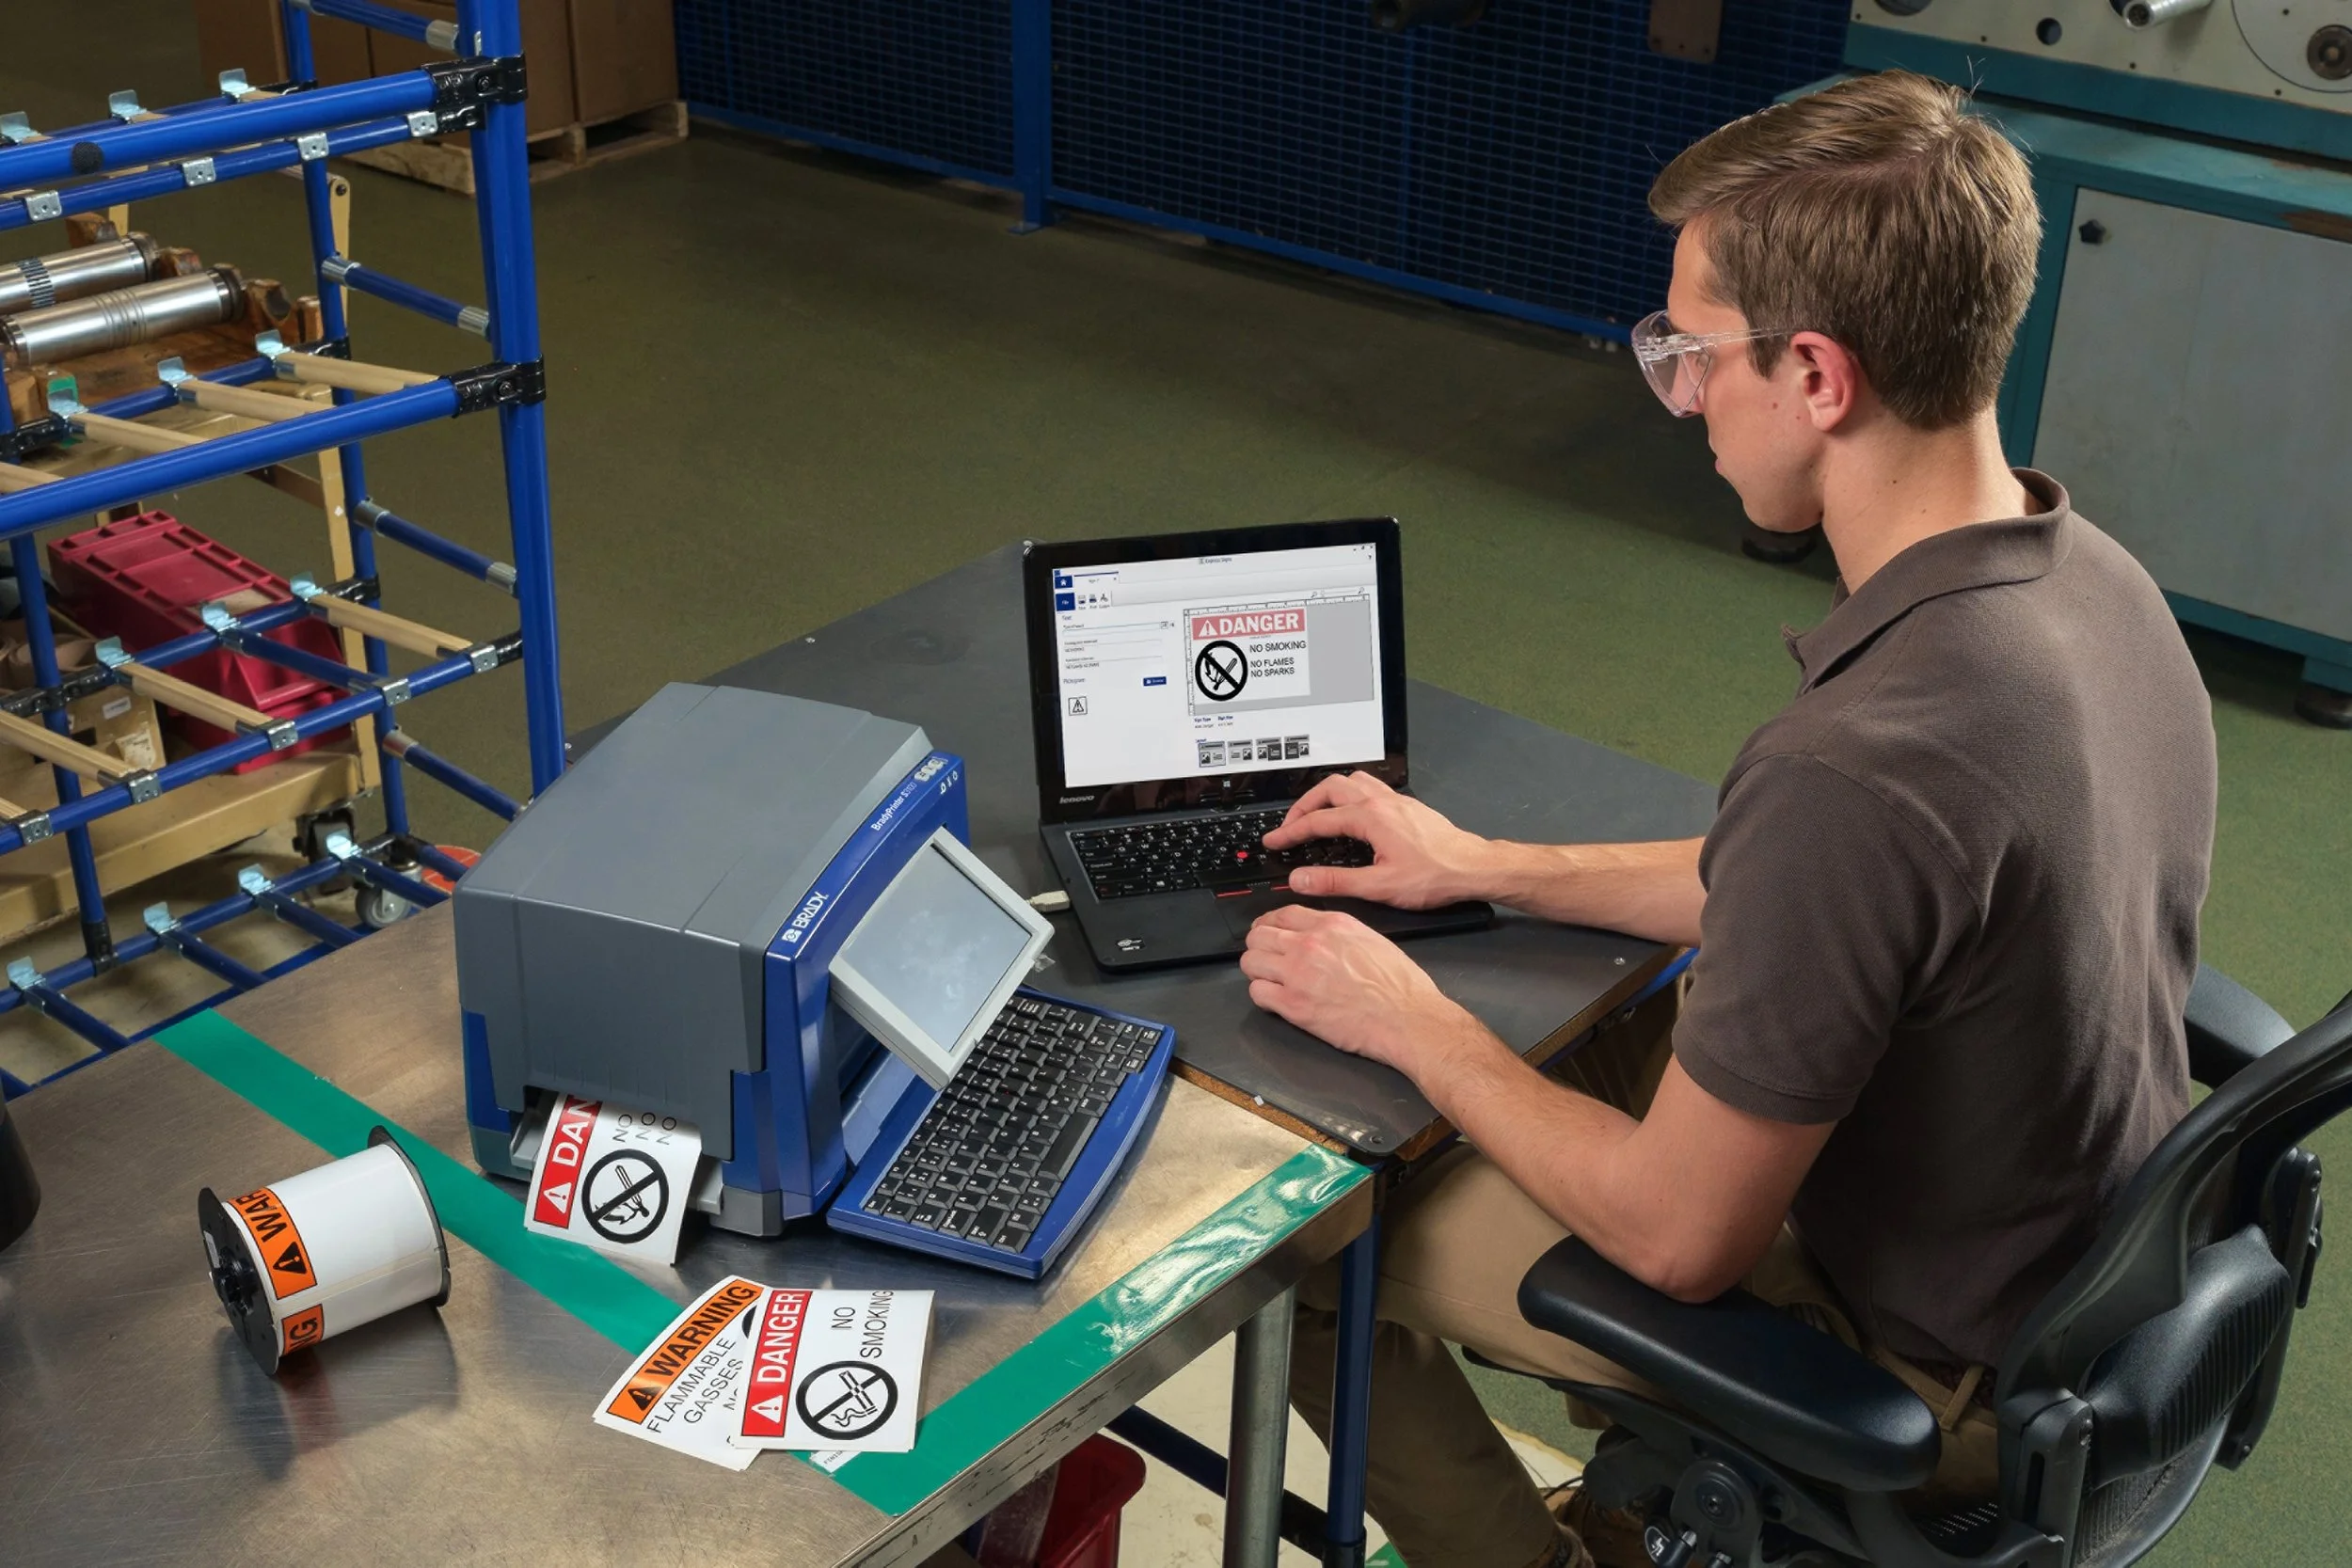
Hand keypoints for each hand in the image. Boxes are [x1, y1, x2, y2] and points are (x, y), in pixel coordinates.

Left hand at [1239, 904, 1478, 1077]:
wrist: (1407, 1018)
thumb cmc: (1400, 985)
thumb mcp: (1371, 940)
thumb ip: (1339, 933)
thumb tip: (1319, 936)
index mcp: (1331, 925)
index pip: (1281, 914)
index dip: (1269, 923)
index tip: (1267, 931)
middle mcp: (1309, 944)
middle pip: (1260, 936)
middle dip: (1259, 947)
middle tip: (1265, 959)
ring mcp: (1298, 974)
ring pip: (1251, 962)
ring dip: (1257, 970)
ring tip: (1268, 979)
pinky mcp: (1294, 1006)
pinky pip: (1257, 993)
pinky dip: (1262, 996)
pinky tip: (1276, 1000)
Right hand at [1260, 771, 1487, 907]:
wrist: (1473, 868)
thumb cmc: (1435, 876)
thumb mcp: (1380, 886)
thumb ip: (1336, 881)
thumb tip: (1301, 879)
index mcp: (1371, 818)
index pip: (1318, 820)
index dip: (1291, 832)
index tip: (1274, 841)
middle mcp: (1381, 802)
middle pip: (1330, 788)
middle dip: (1304, 806)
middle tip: (1291, 826)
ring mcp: (1396, 801)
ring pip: (1351, 781)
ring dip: (1327, 794)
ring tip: (1315, 813)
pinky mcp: (1407, 807)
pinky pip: (1370, 787)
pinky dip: (1350, 795)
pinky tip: (1351, 813)